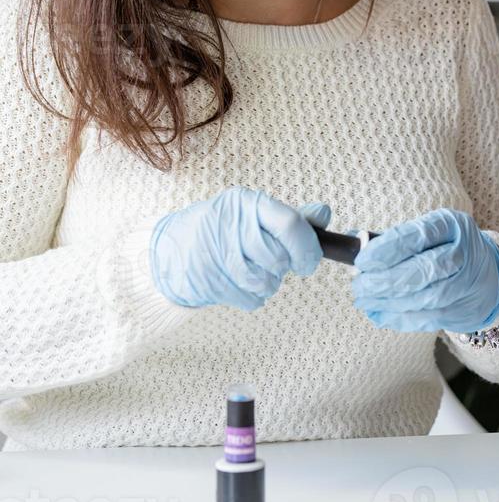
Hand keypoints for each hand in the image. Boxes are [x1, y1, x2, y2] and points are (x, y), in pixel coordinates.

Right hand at [149, 186, 330, 308]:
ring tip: (254, 272)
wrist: (172, 250)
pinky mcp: (210, 282)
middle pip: (278, 258)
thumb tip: (324, 214)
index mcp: (246, 202)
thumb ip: (289, 217)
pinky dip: (252, 297)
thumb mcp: (252, 213)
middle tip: (271, 263)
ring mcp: (218, 254)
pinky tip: (239, 284)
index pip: (290, 224)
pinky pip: (251, 300)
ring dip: (268, 284)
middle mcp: (231, 224)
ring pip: (266, 282)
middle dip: (281, 267)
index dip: (306, 248)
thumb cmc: (221, 229)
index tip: (308, 262)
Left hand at [350, 208, 498, 332]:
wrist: (487, 273)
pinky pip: (427, 318)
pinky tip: (379, 314)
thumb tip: (354, 243)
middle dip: (384, 281)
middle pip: (422, 270)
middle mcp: (463, 253)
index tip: (362, 261)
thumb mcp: (429, 232)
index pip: (416, 236)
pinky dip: (399, 318)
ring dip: (388, 302)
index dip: (386, 250)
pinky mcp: (463, 310)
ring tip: (364, 300)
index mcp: (451, 225)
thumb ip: (396, 239)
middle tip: (359, 285)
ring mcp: (466, 284)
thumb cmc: (445, 247)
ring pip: (424, 298)